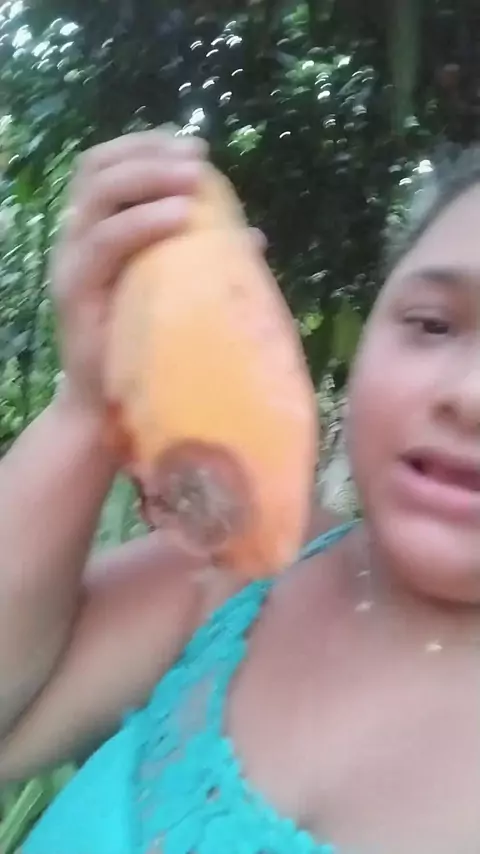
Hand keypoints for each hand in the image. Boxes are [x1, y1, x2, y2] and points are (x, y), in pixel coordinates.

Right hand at [50, 129, 208, 413]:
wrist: (107, 408)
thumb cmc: (144, 348)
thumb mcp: (175, 294)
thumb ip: (203, 260)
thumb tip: (252, 238)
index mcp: (96, 231)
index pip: (107, 167)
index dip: (146, 147)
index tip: (195, 148)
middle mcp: (76, 238)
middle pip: (98, 169)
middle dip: (150, 154)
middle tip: (198, 158)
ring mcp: (72, 263)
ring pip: (99, 197)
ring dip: (148, 178)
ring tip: (193, 182)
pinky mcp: (74, 292)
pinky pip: (105, 244)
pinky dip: (144, 223)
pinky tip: (181, 218)